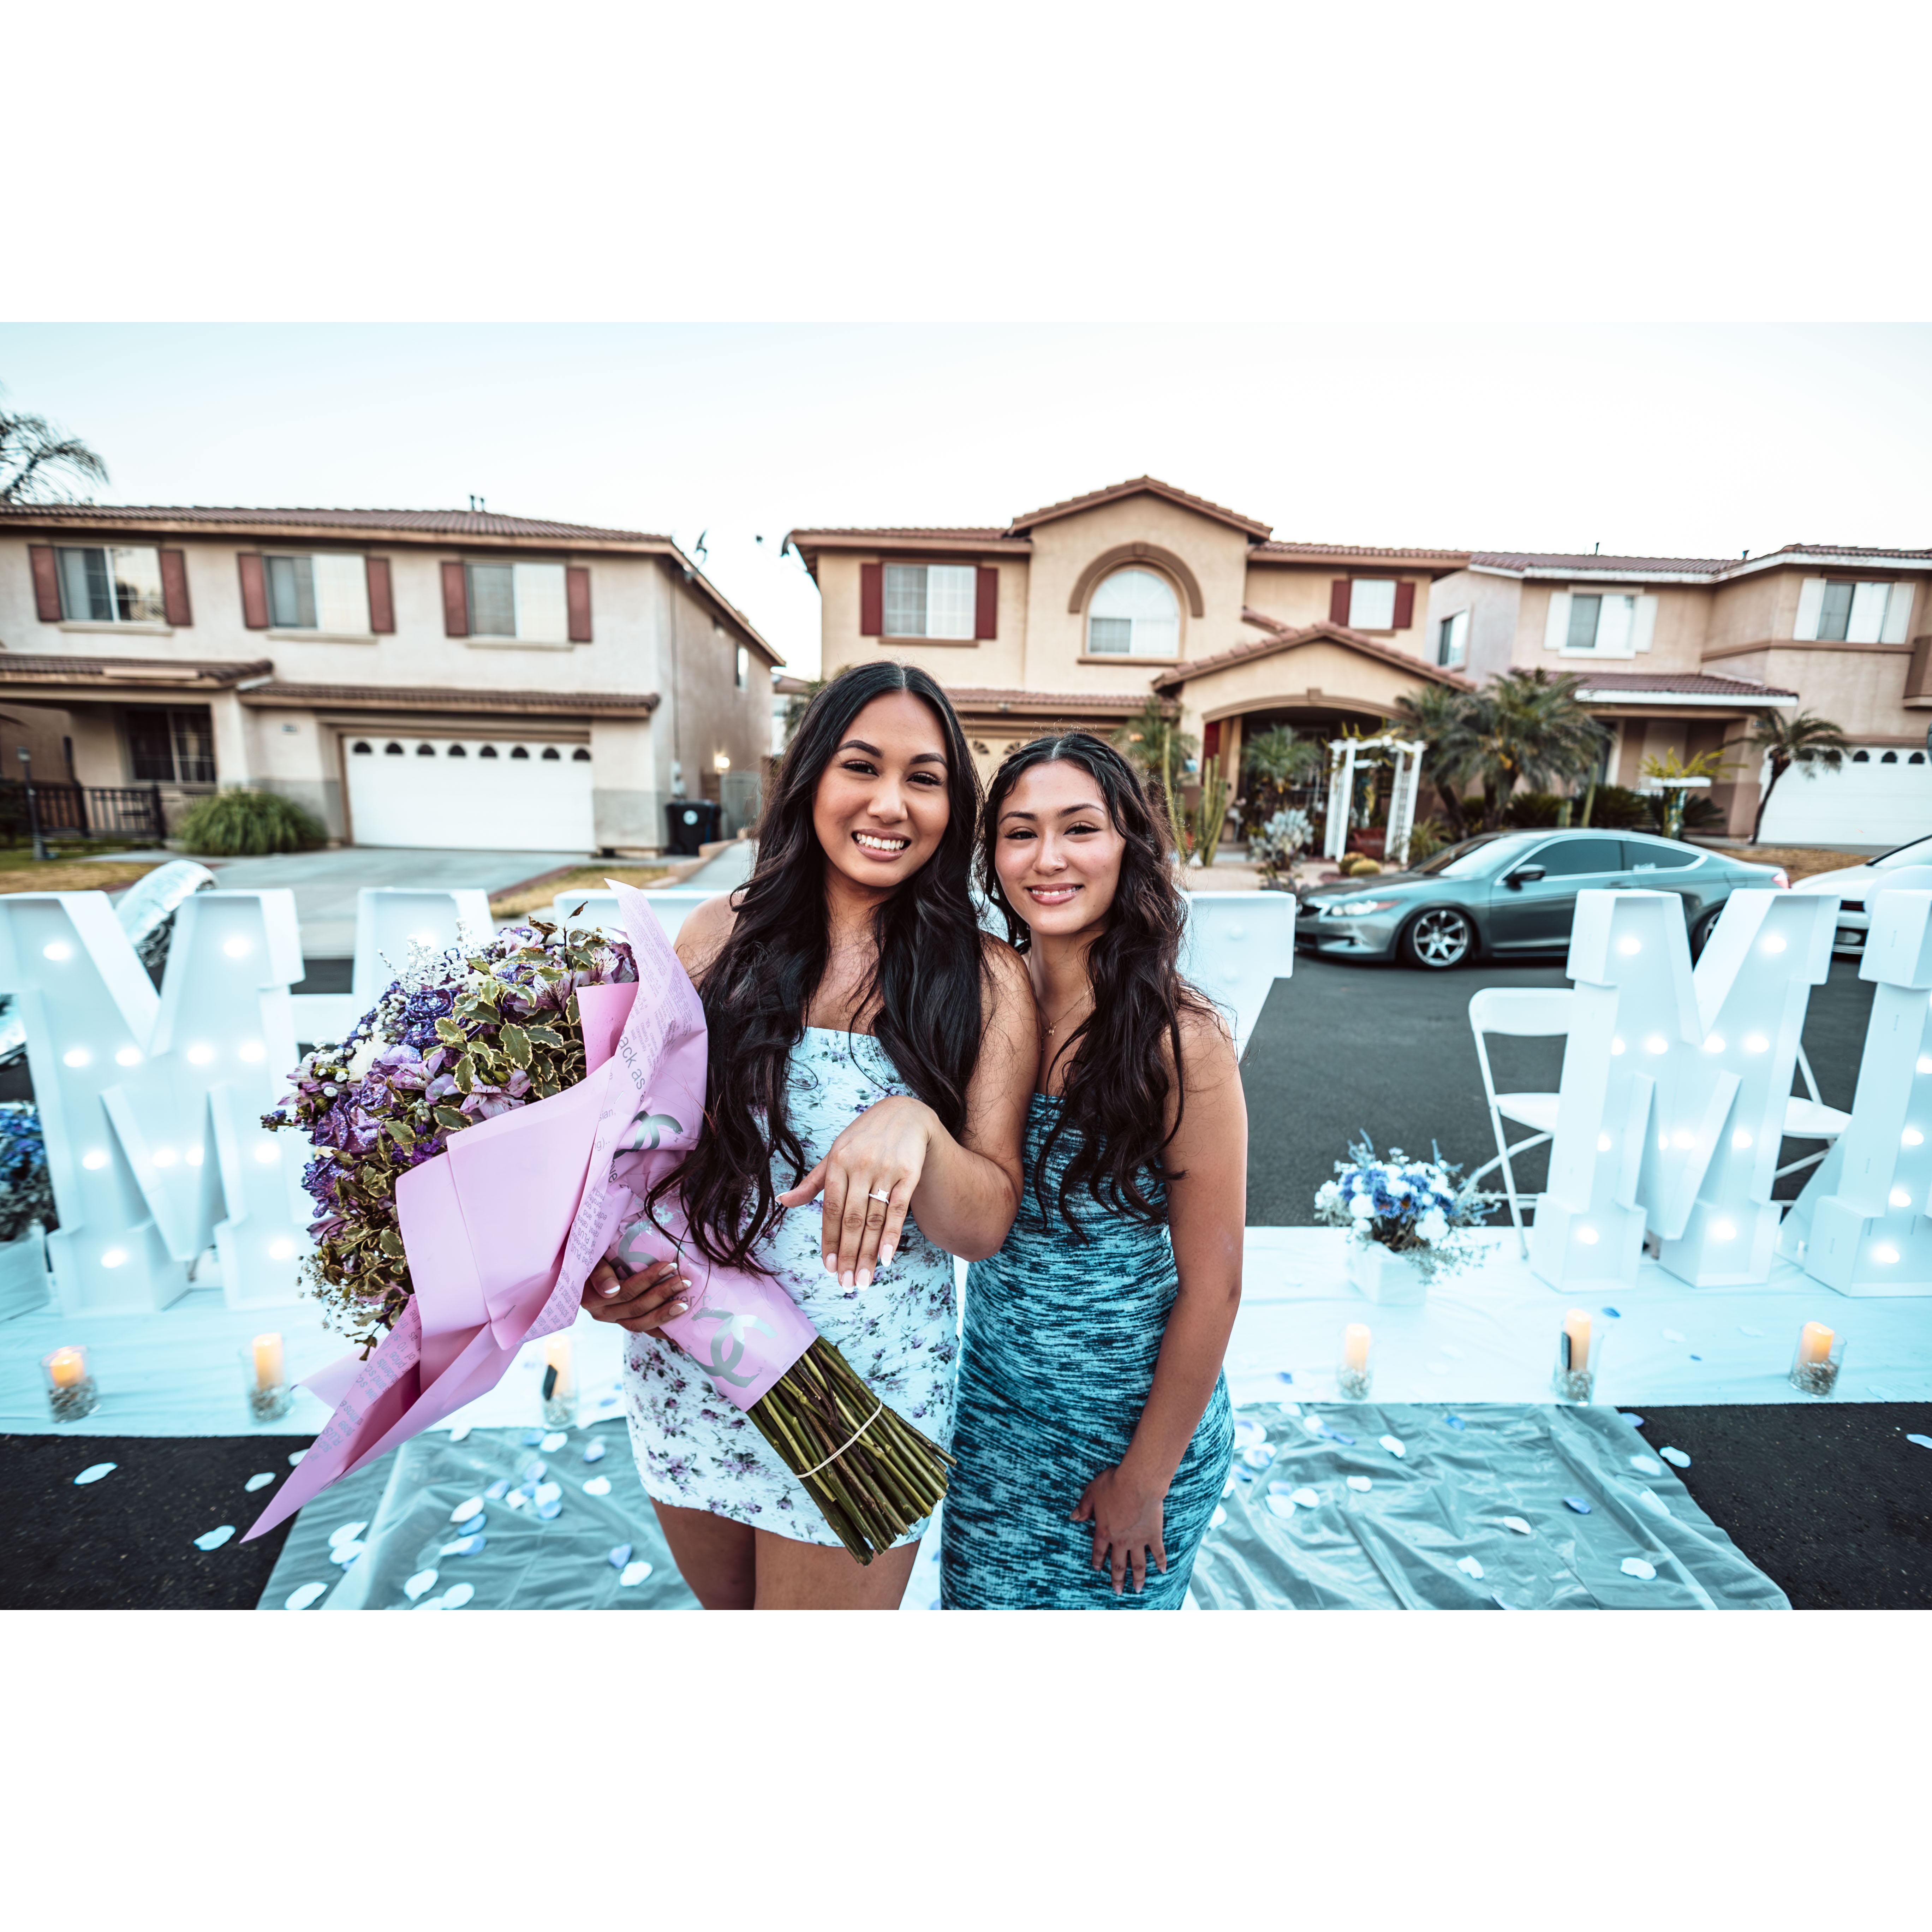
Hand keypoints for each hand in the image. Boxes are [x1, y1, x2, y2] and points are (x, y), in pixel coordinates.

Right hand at [581, 1255, 689, 1333]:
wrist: (589, 1270)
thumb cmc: (594, 1258)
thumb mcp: (593, 1260)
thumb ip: (599, 1272)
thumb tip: (612, 1290)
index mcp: (593, 1298)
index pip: (626, 1291)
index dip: (649, 1279)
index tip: (670, 1265)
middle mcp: (603, 1313)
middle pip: (637, 1308)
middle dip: (663, 1293)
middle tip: (684, 1281)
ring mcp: (616, 1320)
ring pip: (642, 1323)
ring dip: (665, 1313)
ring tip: (685, 1303)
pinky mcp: (627, 1322)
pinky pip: (646, 1330)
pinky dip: (663, 1330)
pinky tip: (680, 1332)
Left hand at [775, 1095, 933, 1289]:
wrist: (906, 1112)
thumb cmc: (864, 1137)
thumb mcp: (835, 1153)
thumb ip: (812, 1182)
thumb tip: (783, 1201)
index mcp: (837, 1162)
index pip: (830, 1210)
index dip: (830, 1241)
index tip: (829, 1268)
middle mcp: (860, 1166)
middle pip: (852, 1219)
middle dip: (849, 1255)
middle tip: (847, 1284)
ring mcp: (886, 1170)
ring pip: (874, 1219)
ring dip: (869, 1253)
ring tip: (864, 1280)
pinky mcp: (909, 1173)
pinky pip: (899, 1209)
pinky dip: (892, 1235)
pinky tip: (886, 1258)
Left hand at [1070, 1465, 1167, 1596]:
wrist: (1138, 1484)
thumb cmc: (1113, 1484)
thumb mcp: (1092, 1492)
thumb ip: (1083, 1507)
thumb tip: (1073, 1517)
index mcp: (1104, 1531)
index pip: (1098, 1551)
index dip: (1097, 1560)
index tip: (1097, 1570)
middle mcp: (1121, 1540)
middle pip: (1118, 1564)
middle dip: (1117, 1579)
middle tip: (1118, 1592)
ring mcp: (1138, 1540)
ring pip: (1138, 1564)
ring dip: (1138, 1578)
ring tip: (1138, 1590)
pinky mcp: (1153, 1535)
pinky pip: (1158, 1552)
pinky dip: (1161, 1562)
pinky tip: (1163, 1571)